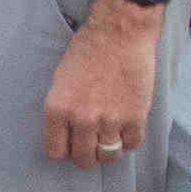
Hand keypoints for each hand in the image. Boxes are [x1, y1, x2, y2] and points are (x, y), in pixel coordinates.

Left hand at [42, 0, 164, 166]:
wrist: (119, 32)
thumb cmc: (88, 49)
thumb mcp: (60, 80)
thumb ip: (62, 110)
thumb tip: (66, 133)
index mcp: (58, 109)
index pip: (55, 151)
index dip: (64, 150)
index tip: (70, 144)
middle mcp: (82, 119)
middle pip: (83, 159)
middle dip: (87, 154)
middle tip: (92, 143)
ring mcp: (110, 121)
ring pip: (108, 156)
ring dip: (109, 149)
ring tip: (110, 136)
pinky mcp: (135, 117)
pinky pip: (132, 144)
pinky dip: (129, 140)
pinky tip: (126, 128)